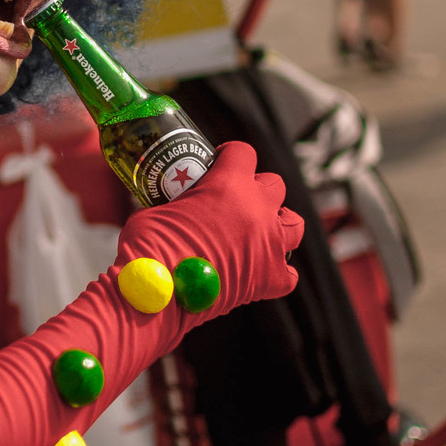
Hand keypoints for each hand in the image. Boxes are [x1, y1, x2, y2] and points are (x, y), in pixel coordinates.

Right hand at [118, 139, 303, 315]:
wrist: (156, 293)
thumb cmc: (151, 248)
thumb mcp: (156, 208)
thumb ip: (177, 201)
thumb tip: (174, 207)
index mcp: (229, 184)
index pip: (243, 152)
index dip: (230, 156)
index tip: (220, 164)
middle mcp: (257, 209)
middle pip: (274, 184)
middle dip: (257, 191)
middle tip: (236, 203)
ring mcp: (269, 245)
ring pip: (294, 224)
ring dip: (278, 224)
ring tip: (259, 232)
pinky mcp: (270, 279)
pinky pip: (288, 274)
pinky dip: (277, 272)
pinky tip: (259, 270)